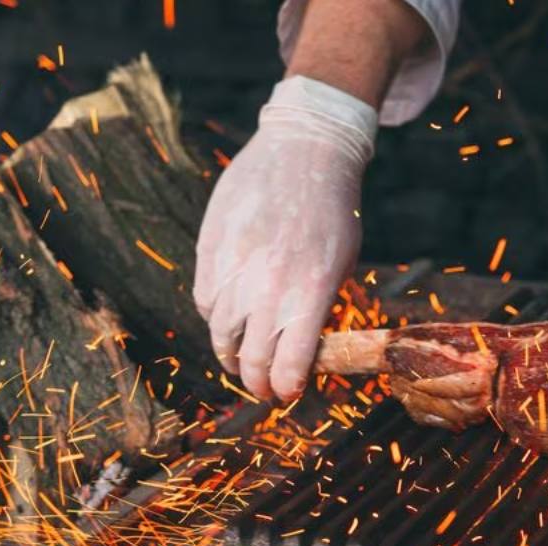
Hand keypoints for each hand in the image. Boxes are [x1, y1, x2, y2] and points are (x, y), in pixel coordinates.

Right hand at [194, 76, 376, 400]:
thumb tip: (303, 351)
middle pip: (250, 356)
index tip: (286, 393)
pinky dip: (216, 316)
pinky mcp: (211, 247)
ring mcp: (236, 266)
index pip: (289, 363)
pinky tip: (229, 316)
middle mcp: (269, 284)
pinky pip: (206, 298)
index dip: (284, 387)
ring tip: (239, 359)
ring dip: (229, 353)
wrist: (305, 150)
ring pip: (220, 332)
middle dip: (255, 382)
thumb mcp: (341, 263)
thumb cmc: (333, 211)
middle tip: (260, 388)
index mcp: (310, 292)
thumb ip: (319, 307)